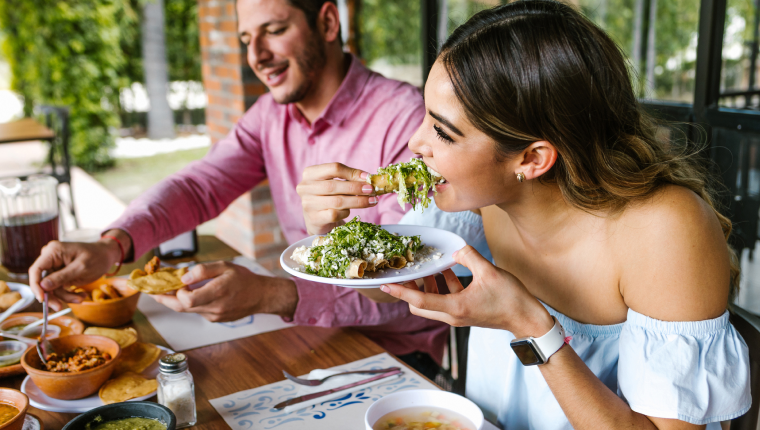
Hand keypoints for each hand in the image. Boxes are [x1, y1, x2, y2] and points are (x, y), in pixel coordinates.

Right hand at [28, 235, 125, 310]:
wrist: (107, 256)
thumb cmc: (97, 257)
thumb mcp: (81, 268)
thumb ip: (62, 277)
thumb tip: (43, 286)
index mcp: (53, 252)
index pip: (36, 270)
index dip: (36, 286)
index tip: (41, 300)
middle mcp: (50, 258)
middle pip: (42, 281)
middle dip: (53, 295)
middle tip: (59, 307)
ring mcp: (55, 267)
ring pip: (51, 288)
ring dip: (65, 296)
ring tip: (81, 298)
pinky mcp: (59, 275)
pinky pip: (59, 288)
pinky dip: (69, 294)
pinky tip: (81, 295)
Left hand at [151, 261, 298, 321]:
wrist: (261, 296)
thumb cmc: (244, 279)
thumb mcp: (225, 266)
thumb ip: (203, 270)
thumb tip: (183, 277)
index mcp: (217, 292)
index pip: (186, 299)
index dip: (176, 291)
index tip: (174, 281)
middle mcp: (214, 308)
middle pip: (181, 308)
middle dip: (165, 299)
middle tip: (152, 291)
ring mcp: (214, 316)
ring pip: (188, 310)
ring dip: (177, 300)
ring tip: (170, 289)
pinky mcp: (215, 319)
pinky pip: (198, 311)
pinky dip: (191, 303)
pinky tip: (192, 294)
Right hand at [297, 162, 377, 234]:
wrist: (317, 220)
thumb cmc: (328, 197)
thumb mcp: (335, 183)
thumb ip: (348, 178)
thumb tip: (368, 178)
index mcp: (310, 173)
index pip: (334, 168)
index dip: (353, 173)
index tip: (368, 177)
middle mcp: (305, 187)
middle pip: (334, 185)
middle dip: (356, 188)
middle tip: (371, 190)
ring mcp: (308, 204)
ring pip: (337, 201)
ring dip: (358, 201)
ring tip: (371, 201)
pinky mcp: (314, 219)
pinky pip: (335, 214)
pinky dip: (346, 212)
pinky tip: (350, 211)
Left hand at [380, 246, 552, 336]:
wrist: (527, 319)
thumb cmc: (510, 298)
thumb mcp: (489, 271)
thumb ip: (469, 256)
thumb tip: (456, 249)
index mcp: (455, 307)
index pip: (419, 300)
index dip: (400, 291)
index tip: (385, 284)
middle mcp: (452, 315)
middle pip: (419, 305)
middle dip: (410, 288)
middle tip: (408, 270)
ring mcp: (458, 315)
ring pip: (431, 302)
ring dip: (427, 286)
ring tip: (428, 266)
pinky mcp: (465, 312)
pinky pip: (445, 299)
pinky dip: (442, 286)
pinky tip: (446, 269)